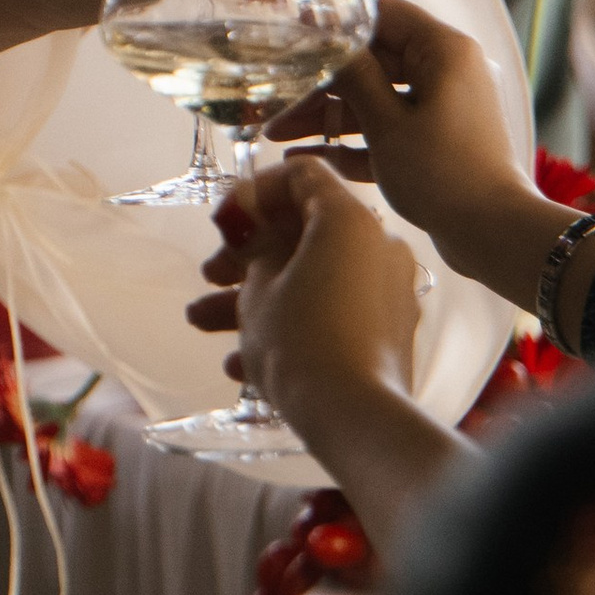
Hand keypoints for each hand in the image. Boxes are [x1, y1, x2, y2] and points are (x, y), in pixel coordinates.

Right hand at [184, 158, 421, 430]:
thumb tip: (263, 245)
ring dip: (259, 296)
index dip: (252, 193)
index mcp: (350, 220)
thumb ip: (256, 252)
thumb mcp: (259, 291)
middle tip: (211, 274)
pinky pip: (335, 313)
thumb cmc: (301, 342)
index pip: (300, 176)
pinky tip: (242, 363)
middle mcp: (380, 246)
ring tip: (204, 322)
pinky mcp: (390, 333)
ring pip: (314, 278)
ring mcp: (390, 291)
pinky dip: (293, 325)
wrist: (356, 418)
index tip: (222, 224)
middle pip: (305, 232)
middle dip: (248, 255)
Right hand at [260, 0, 560, 307]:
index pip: (383, 14)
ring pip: (375, 100)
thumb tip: (323, 36)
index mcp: (444, 51)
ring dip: (329, 116)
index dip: (336, 22)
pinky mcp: (437, 143)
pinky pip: (388, 132)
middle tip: (274, 100)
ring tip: (276, 135)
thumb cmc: (443, 173)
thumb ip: (353, 75)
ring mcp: (442, 109)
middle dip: (321, 83)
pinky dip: (353, 143)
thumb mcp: (387, 123)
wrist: (494, 236)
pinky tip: (307, 157)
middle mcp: (447, 72)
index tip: (291, 34)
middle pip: (373, 61)